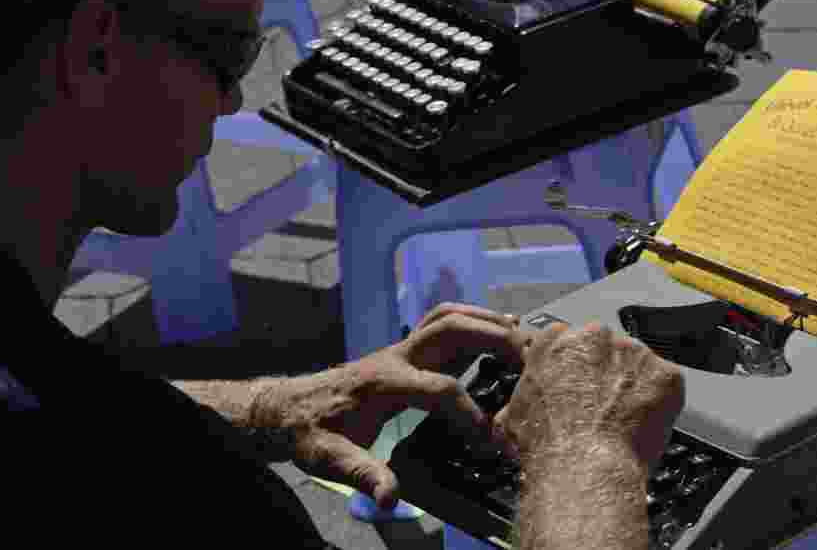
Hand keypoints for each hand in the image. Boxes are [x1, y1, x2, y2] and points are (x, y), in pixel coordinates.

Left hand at [250, 303, 529, 509]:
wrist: (288, 408)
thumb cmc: (310, 434)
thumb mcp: (328, 460)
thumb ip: (362, 474)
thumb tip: (391, 500)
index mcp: (383, 384)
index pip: (441, 390)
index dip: (472, 414)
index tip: (495, 441)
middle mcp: (395, 356)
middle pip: (450, 329)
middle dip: (492, 339)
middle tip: (528, 359)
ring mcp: (400, 349)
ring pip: (447, 317)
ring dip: (485, 320)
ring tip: (521, 337)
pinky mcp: (405, 351)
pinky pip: (442, 323)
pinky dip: (474, 320)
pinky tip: (498, 330)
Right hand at [493, 321, 684, 466]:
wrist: (582, 467)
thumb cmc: (547, 445)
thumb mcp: (510, 418)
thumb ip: (520, 398)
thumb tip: (516, 411)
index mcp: (554, 340)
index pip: (566, 342)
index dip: (573, 367)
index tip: (576, 386)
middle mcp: (594, 337)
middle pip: (604, 348)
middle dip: (604, 372)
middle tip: (600, 406)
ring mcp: (632, 352)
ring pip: (636, 364)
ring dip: (632, 385)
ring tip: (623, 419)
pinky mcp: (664, 374)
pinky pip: (666, 383)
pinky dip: (660, 401)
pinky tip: (645, 422)